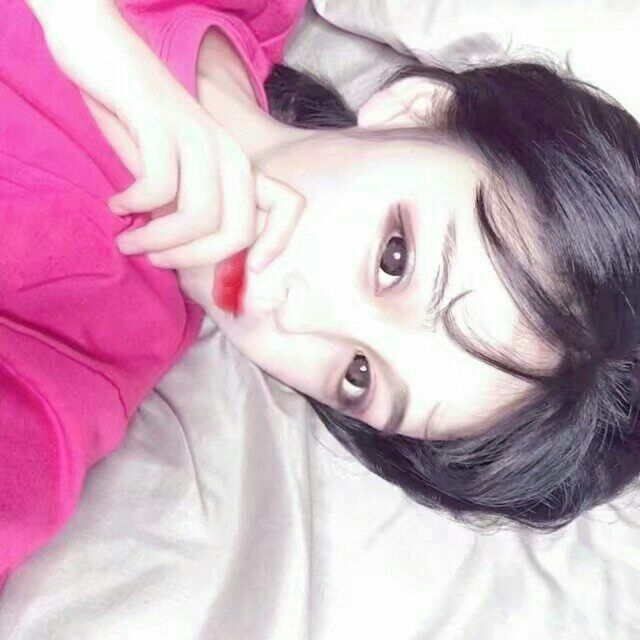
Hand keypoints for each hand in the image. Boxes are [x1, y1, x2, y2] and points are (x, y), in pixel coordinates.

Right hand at [27, 0, 305, 270]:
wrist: (107, 55)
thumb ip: (193, 212)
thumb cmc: (143, 126)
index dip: (277, 243)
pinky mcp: (163, 122)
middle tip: (155, 257)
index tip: (247, 269)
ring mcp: (200, 136)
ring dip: (157, 239)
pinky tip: (117, 203)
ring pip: (197, 216)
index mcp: (240, 166)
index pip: (288, 206)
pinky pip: (157, 187)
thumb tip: (201, 264)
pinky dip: (133, 205)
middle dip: (193, 258)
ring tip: (130, 239)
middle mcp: (229, 152)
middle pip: (237, 231)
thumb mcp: (177, 175)